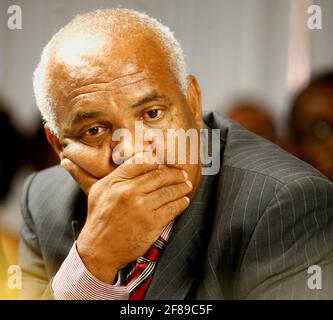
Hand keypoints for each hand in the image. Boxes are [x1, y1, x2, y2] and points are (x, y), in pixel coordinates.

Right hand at [61, 152, 191, 283]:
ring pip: (169, 191)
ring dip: (181, 187)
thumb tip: (138, 161)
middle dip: (175, 173)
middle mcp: (129, 191)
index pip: (144, 161)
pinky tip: (184, 200)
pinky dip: (181, 203)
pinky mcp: (152, 223)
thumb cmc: (99, 218)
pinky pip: (173, 208)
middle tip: (182, 174)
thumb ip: (118, 174)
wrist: (99, 249)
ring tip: (186, 185)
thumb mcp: (100, 190)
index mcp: (116, 181)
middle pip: (160, 175)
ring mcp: (142, 207)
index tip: (166, 162)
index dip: (159, 160)